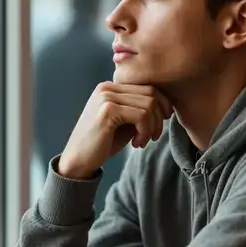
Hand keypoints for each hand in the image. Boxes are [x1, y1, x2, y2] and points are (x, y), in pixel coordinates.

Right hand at [57, 83, 171, 179]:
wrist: (78, 160)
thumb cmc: (102, 143)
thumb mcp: (125, 122)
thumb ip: (140, 110)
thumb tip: (167, 105)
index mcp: (111, 87)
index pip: (147, 86)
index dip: (162, 104)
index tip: (160, 124)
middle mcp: (107, 87)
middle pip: (151, 92)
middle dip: (159, 116)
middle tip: (154, 136)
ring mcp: (106, 97)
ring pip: (149, 104)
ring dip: (153, 126)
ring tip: (144, 141)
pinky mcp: (108, 110)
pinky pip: (141, 116)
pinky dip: (145, 131)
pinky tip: (137, 143)